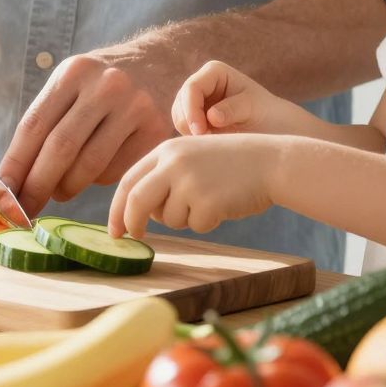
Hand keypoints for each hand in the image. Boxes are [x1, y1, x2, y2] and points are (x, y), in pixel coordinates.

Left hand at [0, 47, 177, 215]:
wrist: (163, 61)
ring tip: (59, 191)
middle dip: (36, 187)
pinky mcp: (155, 131)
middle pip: (60, 148)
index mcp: (74, 71)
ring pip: (89, 166)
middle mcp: (106, 86)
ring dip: (66, 188)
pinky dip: (97, 181)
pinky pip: (116, 172)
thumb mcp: (73, 84)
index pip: (33, 125)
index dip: (13, 166)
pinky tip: (95, 172)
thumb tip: (9, 182)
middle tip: (21, 212)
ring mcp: (135, 107)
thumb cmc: (104, 84)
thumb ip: (44, 123)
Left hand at [108, 134, 285, 239]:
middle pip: (137, 202)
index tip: (114, 228)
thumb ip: (165, 175)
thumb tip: (137, 211)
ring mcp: (190, 181)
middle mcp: (174, 162)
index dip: (116, 207)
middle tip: (135, 237)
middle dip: (131, 224)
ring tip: (210, 199)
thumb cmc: (232, 163)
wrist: (271, 161)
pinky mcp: (207, 201)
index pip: (129, 181)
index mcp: (167, 149)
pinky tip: (224, 204)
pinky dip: (208, 223)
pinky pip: (196, 226)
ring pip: (169, 219)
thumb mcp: (193, 156)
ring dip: (185, 219)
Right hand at [172, 60, 292, 137]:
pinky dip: (193, 138)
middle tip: (208, 140)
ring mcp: (197, 101)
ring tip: (213, 140)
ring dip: (191, 132)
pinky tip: (211, 142)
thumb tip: (211, 116)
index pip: (192, 88)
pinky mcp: (196, 119)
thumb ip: (233, 109)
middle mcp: (202, 83)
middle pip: (180, 103)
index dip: (191, 110)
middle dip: (189, 123)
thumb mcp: (253, 108)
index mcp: (214, 72)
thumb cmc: (266, 113)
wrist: (273, 128)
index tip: (201, 132)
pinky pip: (185, 129)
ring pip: (179, 117)